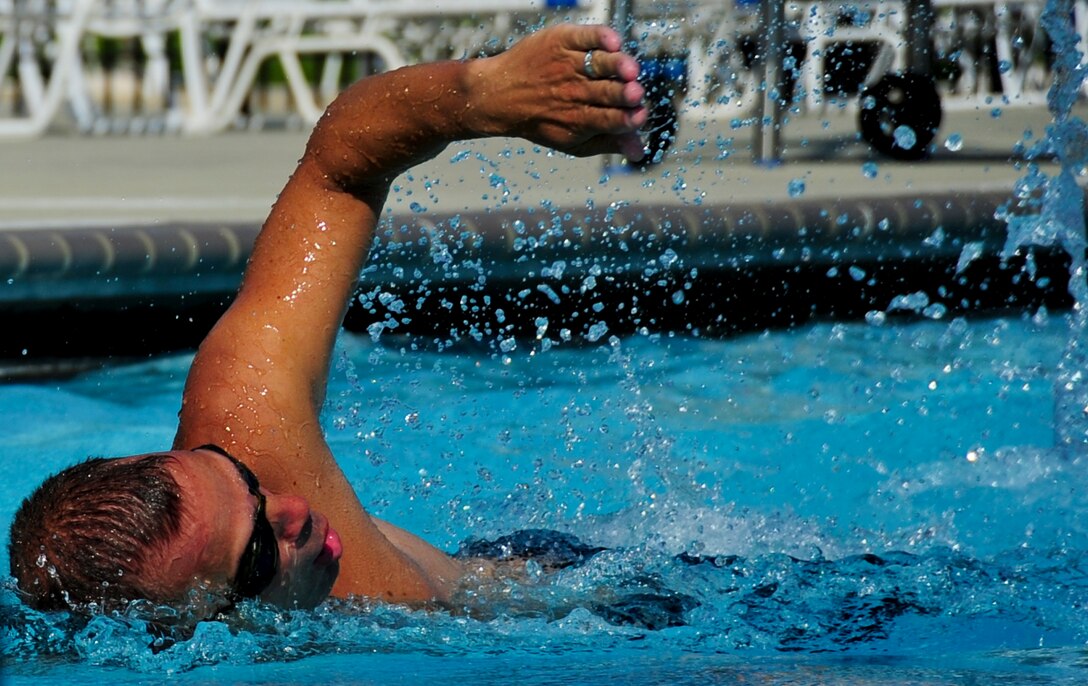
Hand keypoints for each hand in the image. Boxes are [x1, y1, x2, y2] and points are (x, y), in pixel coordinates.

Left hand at [469, 24, 647, 161]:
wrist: (499, 95)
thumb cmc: (543, 120)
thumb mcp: (573, 142)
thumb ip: (609, 143)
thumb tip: (640, 152)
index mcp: (580, 120)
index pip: (609, 119)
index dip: (627, 118)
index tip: (640, 116)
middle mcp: (575, 92)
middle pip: (607, 92)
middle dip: (623, 94)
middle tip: (635, 94)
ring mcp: (568, 64)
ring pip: (600, 64)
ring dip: (617, 67)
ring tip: (631, 70)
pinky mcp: (563, 41)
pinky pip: (586, 36)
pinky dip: (600, 38)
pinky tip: (613, 42)